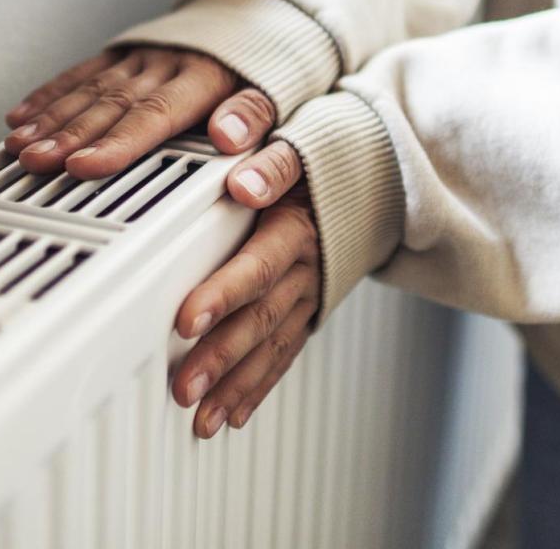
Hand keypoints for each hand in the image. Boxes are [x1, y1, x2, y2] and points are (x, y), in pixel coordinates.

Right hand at [4, 47, 275, 178]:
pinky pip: (81, 73)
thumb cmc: (268, 62)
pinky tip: (22, 113)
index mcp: (202, 78)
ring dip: (50, 118)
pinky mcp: (124, 51)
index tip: (84, 166)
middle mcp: (164, 64)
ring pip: (89, 89)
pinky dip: (49, 94)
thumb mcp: (279, 89)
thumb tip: (230, 137)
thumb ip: (253, 114)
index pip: (153, 115)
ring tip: (19, 144)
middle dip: (68, 135)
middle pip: (110, 105)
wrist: (258, 8)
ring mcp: (140, 56)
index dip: (117, 143)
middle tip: (35, 160)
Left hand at [172, 143, 315, 438]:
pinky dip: (257, 388)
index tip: (185, 318)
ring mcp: (309, 293)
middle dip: (221, 355)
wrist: (376, 175)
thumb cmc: (319, 157)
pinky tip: (230, 414)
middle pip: (261, 316)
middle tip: (183, 384)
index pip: (258, 264)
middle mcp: (306, 265)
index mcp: (297, 223)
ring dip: (234, 384)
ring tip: (199, 416)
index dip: (223, 293)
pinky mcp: (309, 311)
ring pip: (270, 345)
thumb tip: (244, 175)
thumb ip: (272, 157)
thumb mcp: (299, 141)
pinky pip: (283, 355)